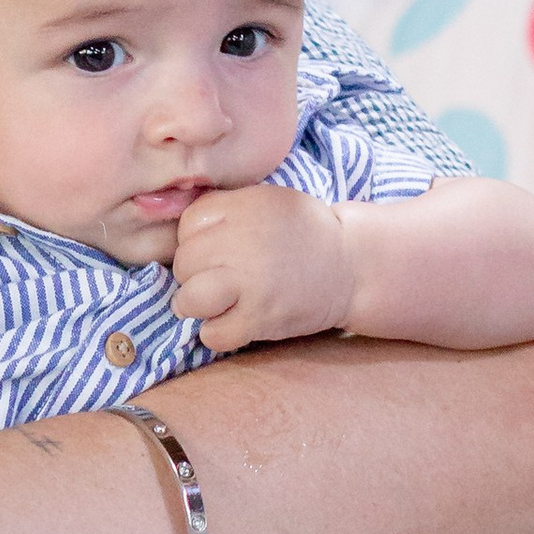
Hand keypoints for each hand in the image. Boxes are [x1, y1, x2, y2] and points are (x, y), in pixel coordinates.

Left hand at [170, 183, 353, 354]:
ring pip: (190, 299)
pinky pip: (213, 334)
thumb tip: (181, 231)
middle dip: (193, 273)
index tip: (215, 248)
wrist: (352, 265)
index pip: (187, 226)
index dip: (195, 239)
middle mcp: (243, 243)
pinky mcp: (261, 319)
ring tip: (212, 303)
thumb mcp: (265, 200)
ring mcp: (252, 283)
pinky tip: (231, 323)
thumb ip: (225, 208)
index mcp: (244, 208)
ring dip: (195, 305)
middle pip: (184, 263)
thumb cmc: (303, 231)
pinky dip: (216, 333)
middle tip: (215, 277)